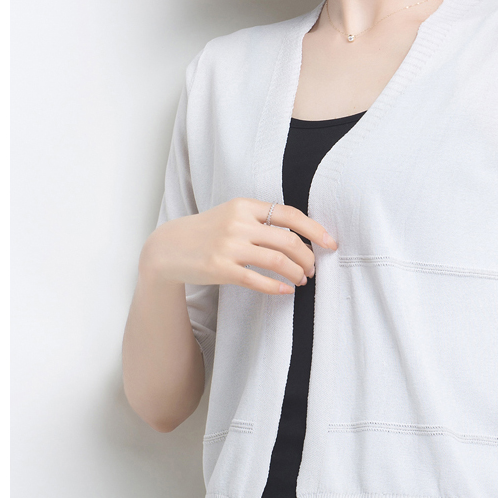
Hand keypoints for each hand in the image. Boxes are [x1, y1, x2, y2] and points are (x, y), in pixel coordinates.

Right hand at [140, 198, 337, 294]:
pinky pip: (256, 280)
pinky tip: (286, 291)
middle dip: (308, 257)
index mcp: (244, 206)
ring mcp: (228, 246)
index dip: (315, 229)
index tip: (330, 243)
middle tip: (313, 268)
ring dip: (296, 272)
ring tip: (302, 280)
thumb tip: (300, 233)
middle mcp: (238, 223)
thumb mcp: (232, 215)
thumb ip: (261, 218)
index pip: (290, 214)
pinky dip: (276, 287)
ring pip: (277, 260)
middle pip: (288, 239)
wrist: (167, 247)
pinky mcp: (219, 268)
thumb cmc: (206, 231)